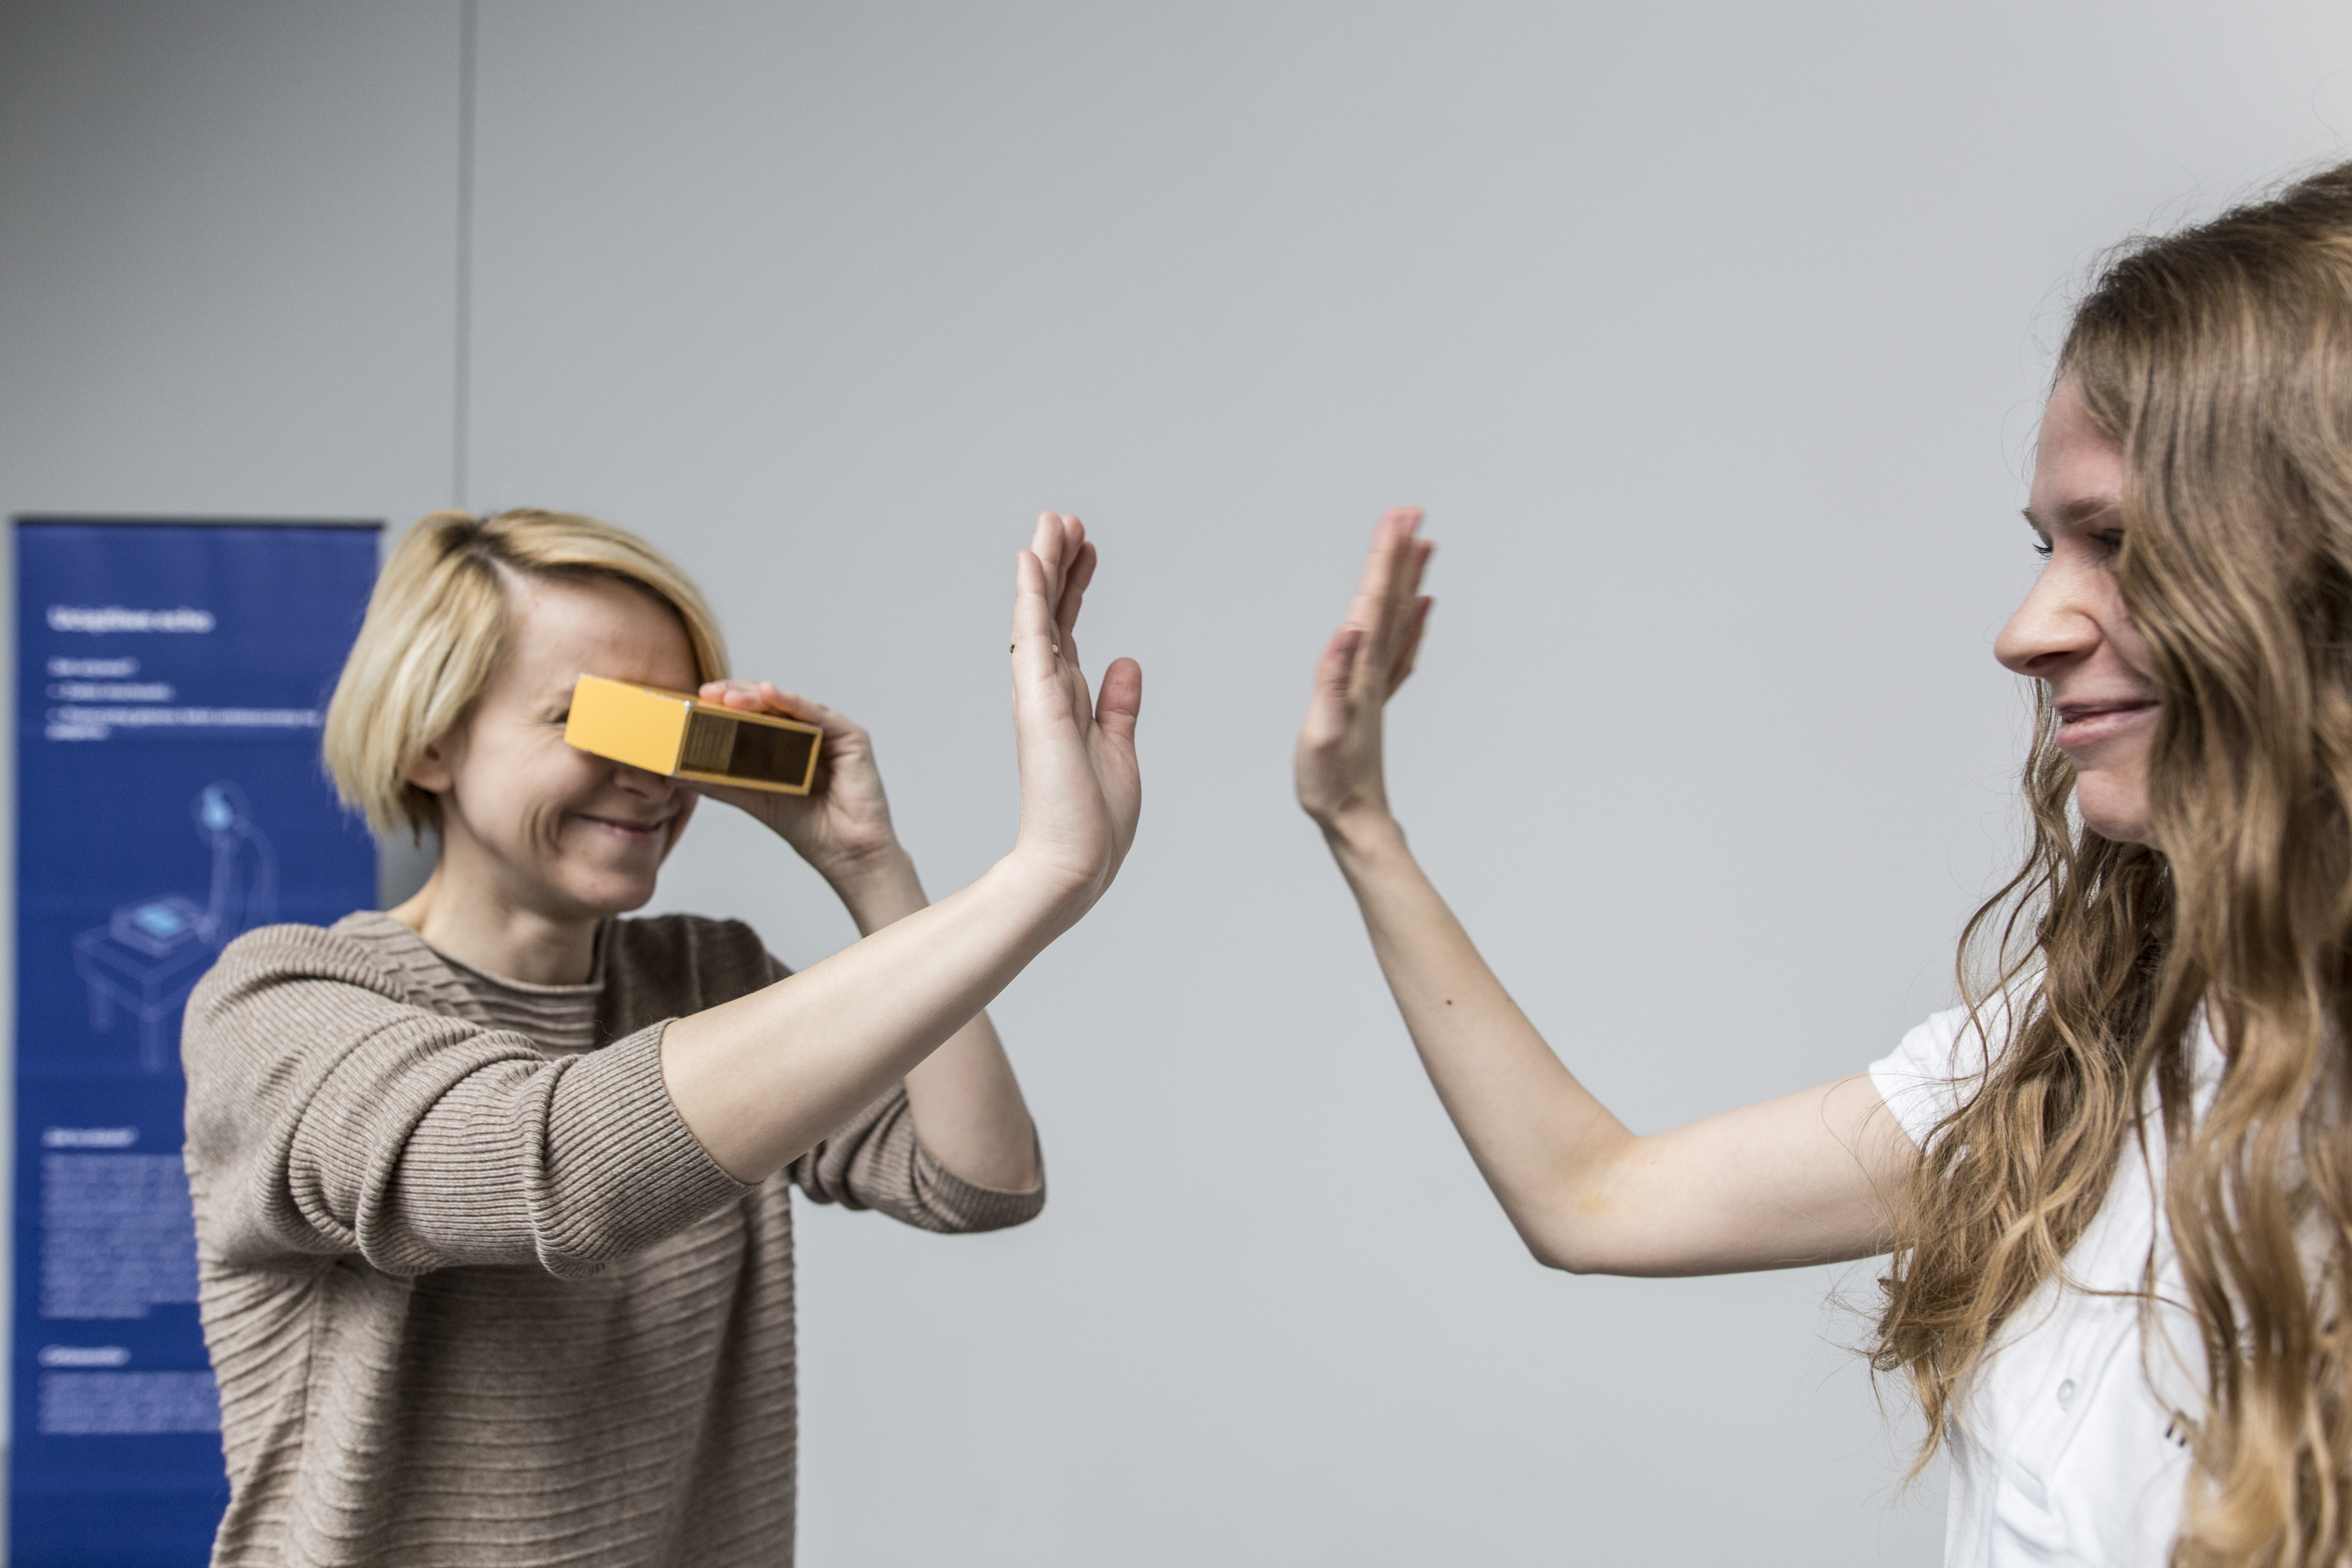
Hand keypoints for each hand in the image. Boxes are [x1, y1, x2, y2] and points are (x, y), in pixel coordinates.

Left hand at [692, 680, 907, 894]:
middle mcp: (811, 732)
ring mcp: (831, 732)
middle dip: (736, 695)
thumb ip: (720, 782)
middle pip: (770, 703)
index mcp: (789, 743)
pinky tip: (769, 693)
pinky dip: (792, 702)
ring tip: (728, 698)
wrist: (844, 853)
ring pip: (790, 704)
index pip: (755, 714)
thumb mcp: (753, 798)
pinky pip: (818, 713)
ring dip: (757, 697)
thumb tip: (678, 773)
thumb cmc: (808, 826)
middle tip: (707, 693)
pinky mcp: (851, 737)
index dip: (726, 705)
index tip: (697, 701)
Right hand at [1007, 511, 1142, 913]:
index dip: (1077, 586)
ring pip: (1039, 614)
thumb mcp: (1119, 752)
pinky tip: (1032, 559)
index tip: (1088, 548)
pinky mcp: (1038, 703)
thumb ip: (1119, 706)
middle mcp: (1050, 692)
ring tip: (1052, 520)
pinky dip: (1032, 596)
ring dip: (1044, 565)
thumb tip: (1127, 664)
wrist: (1074, 866)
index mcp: (1071, 703)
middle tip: (1066, 518)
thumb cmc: (1093, 824)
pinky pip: (1033, 637)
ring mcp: (1039, 695)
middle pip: (1052, 613)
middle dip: (1059, 563)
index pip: (1071, 631)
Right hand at [1295, 507, 1433, 841]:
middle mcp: (1376, 672)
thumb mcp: (1323, 731)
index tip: (1399, 518)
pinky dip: (1411, 622)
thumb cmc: (1331, 782)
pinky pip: (1400, 649)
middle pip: (1391, 601)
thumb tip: (1348, 630)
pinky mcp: (1375, 701)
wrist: (1355, 820)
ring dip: (1408, 580)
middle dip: (1399, 554)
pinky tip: (1420, 607)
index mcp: (1361, 672)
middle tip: (1411, 511)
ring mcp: (1379, 685)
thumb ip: (1333, 680)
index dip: (1385, 558)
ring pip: (1399, 619)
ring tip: (1422, 543)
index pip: (1374, 602)